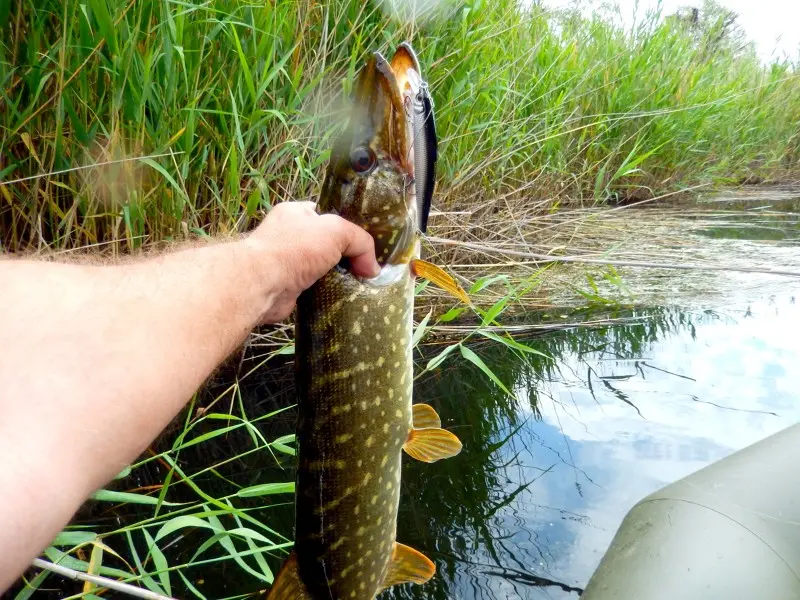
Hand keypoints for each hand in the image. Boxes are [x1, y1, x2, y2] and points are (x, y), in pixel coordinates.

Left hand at [243, 201, 379, 322]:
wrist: (262, 284)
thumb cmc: (295, 248)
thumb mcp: (336, 231)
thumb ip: (360, 242)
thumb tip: (373, 268)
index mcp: (296, 213)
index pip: (327, 215)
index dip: (347, 226)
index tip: (365, 242)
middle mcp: (289, 235)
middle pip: (327, 243)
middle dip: (345, 255)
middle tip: (366, 266)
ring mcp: (287, 262)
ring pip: (323, 267)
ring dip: (339, 276)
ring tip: (360, 284)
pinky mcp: (288, 287)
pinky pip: (316, 287)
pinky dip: (329, 292)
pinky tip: (344, 296)